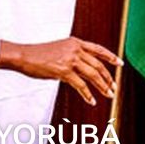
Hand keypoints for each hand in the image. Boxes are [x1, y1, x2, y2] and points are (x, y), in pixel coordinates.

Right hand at [0, 38, 121, 105]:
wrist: (24, 55)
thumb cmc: (39, 54)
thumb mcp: (60, 49)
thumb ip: (73, 56)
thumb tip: (83, 69)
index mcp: (75, 42)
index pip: (98, 49)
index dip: (111, 57)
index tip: (120, 64)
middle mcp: (75, 49)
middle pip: (98, 65)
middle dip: (108, 77)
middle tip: (114, 86)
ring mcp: (70, 60)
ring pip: (93, 75)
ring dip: (103, 86)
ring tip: (109, 94)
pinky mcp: (63, 71)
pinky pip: (81, 85)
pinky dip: (88, 95)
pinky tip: (92, 101)